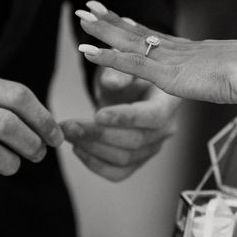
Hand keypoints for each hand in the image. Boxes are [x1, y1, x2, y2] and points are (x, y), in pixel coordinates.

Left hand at [63, 2, 179, 181]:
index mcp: (168, 102)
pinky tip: (77, 148)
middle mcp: (166, 128)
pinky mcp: (138, 160)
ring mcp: (153, 147)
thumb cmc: (131, 73)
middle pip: (135, 141)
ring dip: (91, 148)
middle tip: (68, 125)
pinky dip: (94, 164)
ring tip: (68, 132)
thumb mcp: (126, 64)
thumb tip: (111, 82)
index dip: (126, 118)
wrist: (132, 87)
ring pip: (124, 158)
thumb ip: (120, 71)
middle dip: (97, 134)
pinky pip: (118, 173)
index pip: (153, 116)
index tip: (97, 114)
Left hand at [74, 3, 236, 105]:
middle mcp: (176, 50)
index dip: (134, 25)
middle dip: (110, 20)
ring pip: (127, 41)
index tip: (119, 16)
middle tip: (89, 7)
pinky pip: (129, 64)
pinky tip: (86, 50)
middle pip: (136, 31)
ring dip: (101, 30)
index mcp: (191, 50)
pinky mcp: (167, 74)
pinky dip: (106, 57)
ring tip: (80, 18)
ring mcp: (169, 60)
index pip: (156, 36)